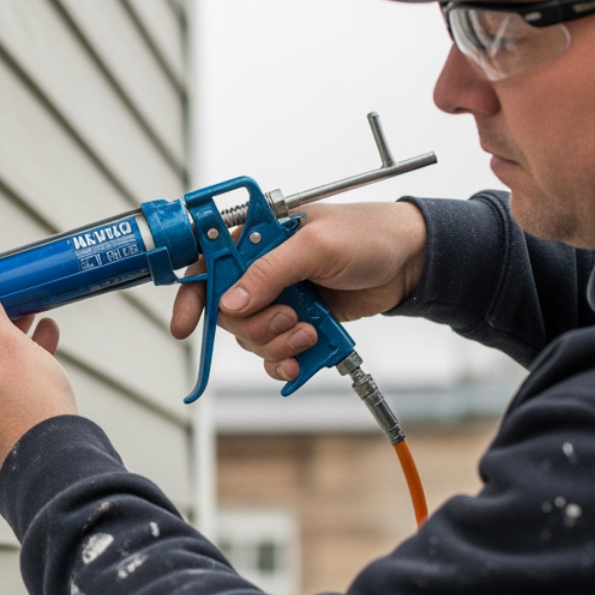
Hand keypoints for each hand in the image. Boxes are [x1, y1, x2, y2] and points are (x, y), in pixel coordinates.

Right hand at [169, 201, 426, 382]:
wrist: (409, 263)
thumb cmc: (368, 235)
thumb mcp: (316, 245)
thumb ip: (270, 271)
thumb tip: (230, 302)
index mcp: (258, 237)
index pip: (208, 263)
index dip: (191, 293)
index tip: (184, 324)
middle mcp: (262, 269)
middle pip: (227, 311)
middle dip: (255, 325)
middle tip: (289, 319)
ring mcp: (280, 297)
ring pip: (250, 336)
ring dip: (276, 343)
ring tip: (308, 332)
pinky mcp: (298, 321)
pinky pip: (274, 351)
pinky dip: (285, 359)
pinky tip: (302, 357)